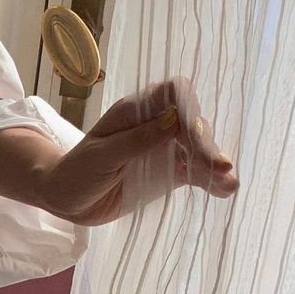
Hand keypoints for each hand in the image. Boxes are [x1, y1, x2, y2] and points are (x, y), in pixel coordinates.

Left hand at [35, 75, 239, 226]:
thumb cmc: (76, 172)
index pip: (173, 94)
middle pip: (192, 123)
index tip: (193, 133)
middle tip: (217, 168)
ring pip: (198, 149)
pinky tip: (226, 190)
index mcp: (135, 111)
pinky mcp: (169, 173)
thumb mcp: (102, 156)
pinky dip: (210, 181)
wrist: (65, 200)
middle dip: (205, 144)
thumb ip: (137, 140)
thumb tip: (175, 120)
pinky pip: (195, 173)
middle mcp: (155, 125)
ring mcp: (165, 149)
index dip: (189, 107)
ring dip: (215, 164)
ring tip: (229, 182)